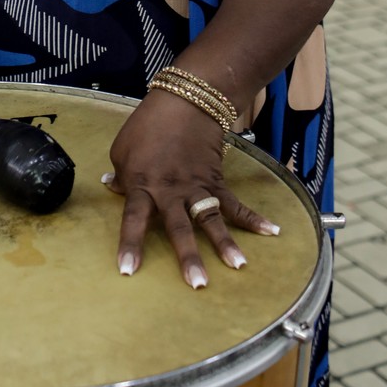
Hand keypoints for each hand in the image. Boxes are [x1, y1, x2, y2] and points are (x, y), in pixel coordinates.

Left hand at [106, 91, 278, 287]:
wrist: (184, 102)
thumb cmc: (147, 126)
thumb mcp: (122, 149)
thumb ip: (120, 175)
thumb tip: (113, 189)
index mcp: (142, 185)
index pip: (133, 219)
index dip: (130, 244)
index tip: (127, 271)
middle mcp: (170, 191)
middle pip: (179, 228)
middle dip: (188, 256)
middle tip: (197, 284)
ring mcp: (196, 187)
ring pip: (211, 219)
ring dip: (226, 243)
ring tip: (238, 266)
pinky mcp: (215, 181)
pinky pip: (235, 203)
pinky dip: (253, 218)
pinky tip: (272, 232)